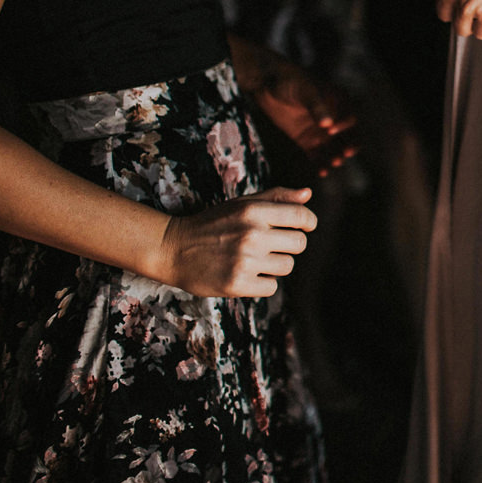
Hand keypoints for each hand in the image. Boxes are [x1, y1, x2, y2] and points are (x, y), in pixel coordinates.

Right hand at [157, 186, 317, 296]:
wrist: (173, 249)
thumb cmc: (213, 223)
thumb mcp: (242, 204)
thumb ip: (276, 197)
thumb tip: (308, 195)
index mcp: (254, 211)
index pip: (301, 216)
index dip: (309, 222)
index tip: (305, 226)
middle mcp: (251, 235)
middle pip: (300, 243)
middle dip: (290, 244)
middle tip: (271, 244)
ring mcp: (244, 261)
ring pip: (287, 266)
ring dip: (275, 264)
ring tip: (255, 259)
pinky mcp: (236, 285)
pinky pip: (271, 287)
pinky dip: (263, 283)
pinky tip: (247, 274)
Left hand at [249, 58, 357, 176]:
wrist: (267, 84)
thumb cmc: (290, 80)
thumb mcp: (305, 91)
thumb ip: (317, 107)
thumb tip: (328, 124)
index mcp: (338, 102)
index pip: (349, 117)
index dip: (344, 125)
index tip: (331, 130)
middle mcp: (332, 118)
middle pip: (347, 136)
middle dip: (349, 145)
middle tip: (346, 153)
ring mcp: (320, 130)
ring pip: (334, 147)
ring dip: (336, 155)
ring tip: (335, 163)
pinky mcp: (306, 140)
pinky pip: (317, 154)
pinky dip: (320, 163)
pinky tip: (323, 172)